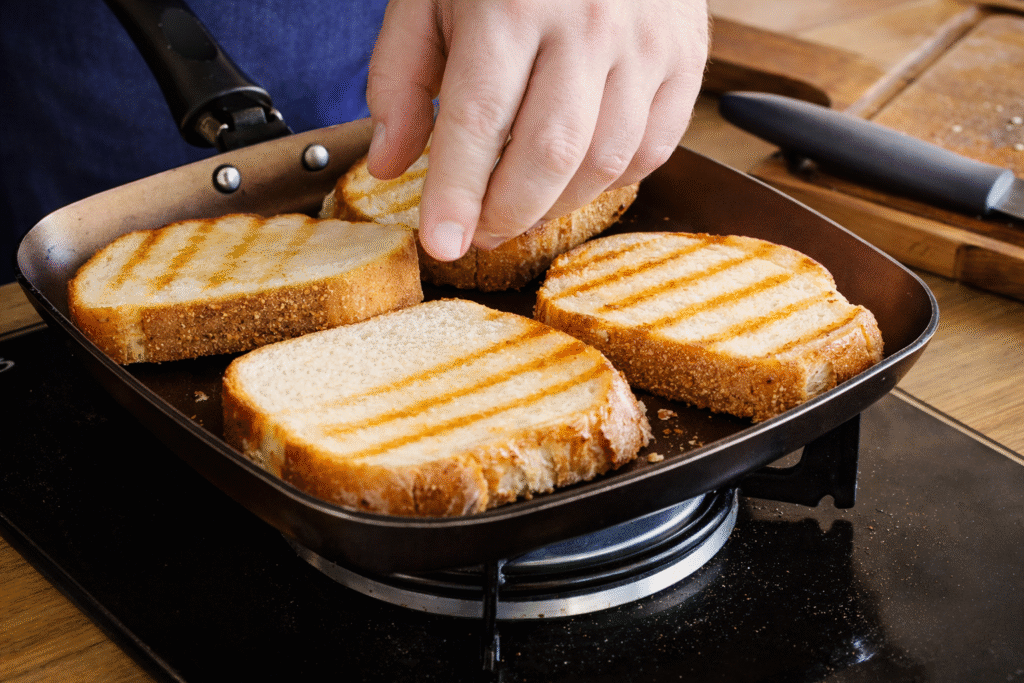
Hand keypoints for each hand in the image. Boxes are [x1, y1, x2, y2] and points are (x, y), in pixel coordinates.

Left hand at [365, 0, 708, 260]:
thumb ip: (402, 75)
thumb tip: (389, 163)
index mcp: (510, 2)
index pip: (479, 123)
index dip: (456, 196)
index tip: (441, 246)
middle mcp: (587, 22)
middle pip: (549, 155)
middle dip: (507, 214)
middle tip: (479, 234)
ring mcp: (645, 41)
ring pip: (605, 161)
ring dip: (557, 205)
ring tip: (521, 209)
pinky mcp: (685, 55)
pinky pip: (652, 147)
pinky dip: (610, 180)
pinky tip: (574, 176)